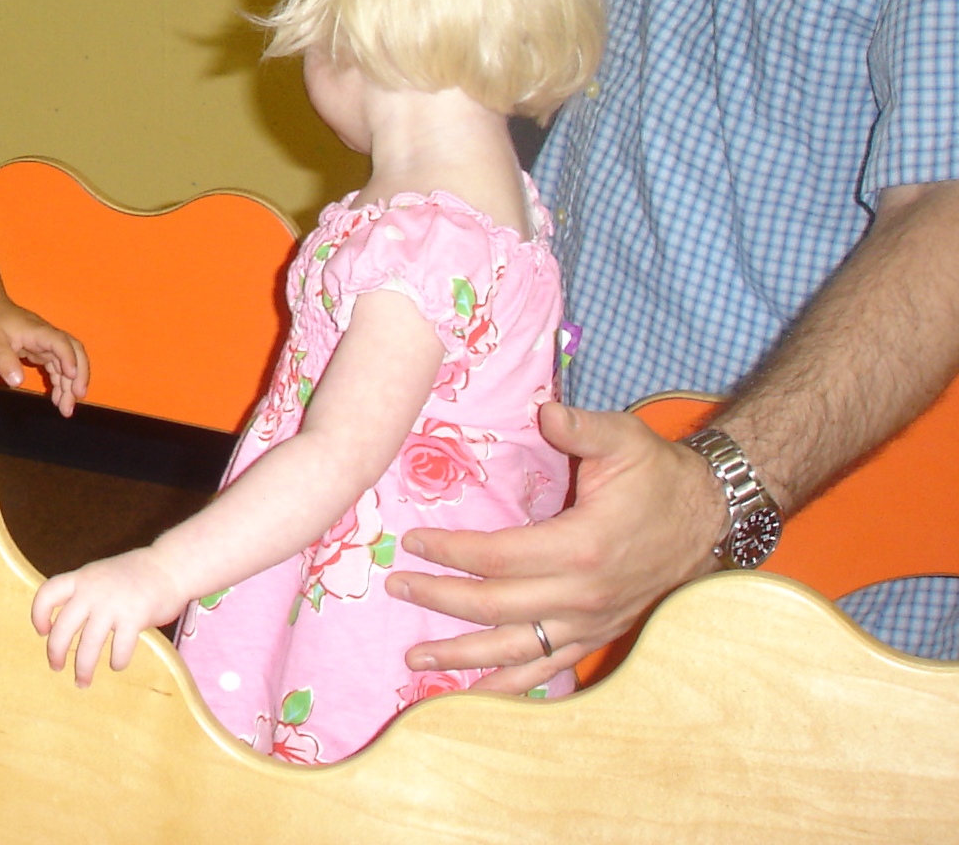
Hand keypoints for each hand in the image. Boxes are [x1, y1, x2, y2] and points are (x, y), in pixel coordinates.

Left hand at [0, 295, 87, 415]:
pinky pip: (56, 368)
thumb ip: (4, 360)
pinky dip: (59, 383)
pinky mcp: (39, 351)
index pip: (60, 342)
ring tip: (66, 408)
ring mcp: (44, 344)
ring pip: (66, 363)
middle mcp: (46, 337)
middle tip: (77, 397)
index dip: (69, 359)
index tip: (71, 377)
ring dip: (69, 384)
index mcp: (37, 331)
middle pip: (73, 352)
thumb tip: (18, 382)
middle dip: (79, 375)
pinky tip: (58, 398)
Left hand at [31, 548, 186, 683]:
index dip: (38, 614)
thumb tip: (69, 623)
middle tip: (55, 667)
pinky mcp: (135, 617)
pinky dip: (117, 661)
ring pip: (88, 644)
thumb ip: (85, 593)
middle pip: (62, 627)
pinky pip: (120, 649)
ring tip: (82, 682)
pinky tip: (116, 665)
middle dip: (55, 652)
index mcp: (82, 579)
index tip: (42, 631)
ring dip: (83, 668)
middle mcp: (92, 591)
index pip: (48, 593)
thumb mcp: (101, 575)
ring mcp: (113, 604)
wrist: (170, 566)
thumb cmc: (136, 574)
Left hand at [388, 401, 724, 692]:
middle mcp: (582, 596)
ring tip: (415, 657)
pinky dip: (511, 684)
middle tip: (397, 586)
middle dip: (440, 598)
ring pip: (515, 649)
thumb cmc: (659, 476)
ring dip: (463, 656)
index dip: (451, 551)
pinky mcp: (597, 636)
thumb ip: (582, 427)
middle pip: (494, 606)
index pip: (498, 557)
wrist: (710, 517)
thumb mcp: (624, 440)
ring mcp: (590, 623)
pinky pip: (548, 668)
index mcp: (581, 548)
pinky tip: (477, 695)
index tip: (413, 542)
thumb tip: (545, 411)